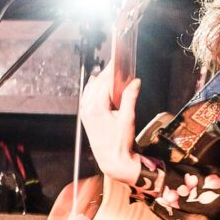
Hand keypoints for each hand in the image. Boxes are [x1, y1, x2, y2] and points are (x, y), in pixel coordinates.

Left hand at [79, 67, 143, 185]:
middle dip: (107, 73)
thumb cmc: (120, 142)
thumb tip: (135, 82)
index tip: (118, 60)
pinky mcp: (86, 117)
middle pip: (97, 84)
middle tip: (116, 63)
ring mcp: (85, 113)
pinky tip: (97, 83)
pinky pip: (87, 97)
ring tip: (109, 71)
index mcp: (97, 107)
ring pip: (90, 89)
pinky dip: (92, 88)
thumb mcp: (128, 118)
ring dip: (99, 80)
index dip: (112, 70)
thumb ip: (130, 98)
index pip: (105, 82)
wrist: (112, 159)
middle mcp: (87, 109)